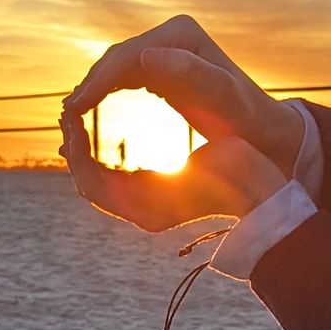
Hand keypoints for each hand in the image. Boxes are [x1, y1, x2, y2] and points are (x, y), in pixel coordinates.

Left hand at [60, 107, 287, 233]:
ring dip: (86, 152)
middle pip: (90, 185)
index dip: (77, 149)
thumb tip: (94, 162)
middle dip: (76, 149)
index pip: (91, 183)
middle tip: (68, 113)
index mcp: (146, 212)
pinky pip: (116, 180)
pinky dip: (102, 158)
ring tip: (79, 121)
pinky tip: (100, 135)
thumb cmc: (232, 175)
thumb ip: (147, 165)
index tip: (72, 114)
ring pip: (99, 183)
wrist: (262, 193)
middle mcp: (143, 216)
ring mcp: (148, 210)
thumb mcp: (190, 163)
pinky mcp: (155, 200)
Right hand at [64, 16, 304, 170]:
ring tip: (72, 116)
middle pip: (118, 57)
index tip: (74, 108)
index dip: (97, 81)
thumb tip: (145, 54)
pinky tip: (92, 110)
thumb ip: (191, 75)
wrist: (265, 129)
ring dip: (94, 88)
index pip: (126, 55)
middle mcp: (173, 34)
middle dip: (90, 84)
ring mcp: (170, 48)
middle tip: (65, 115)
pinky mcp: (167, 64)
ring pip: (118, 65)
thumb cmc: (247, 118)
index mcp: (181, 35)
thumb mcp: (223, 98)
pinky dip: (107, 91)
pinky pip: (127, 75)